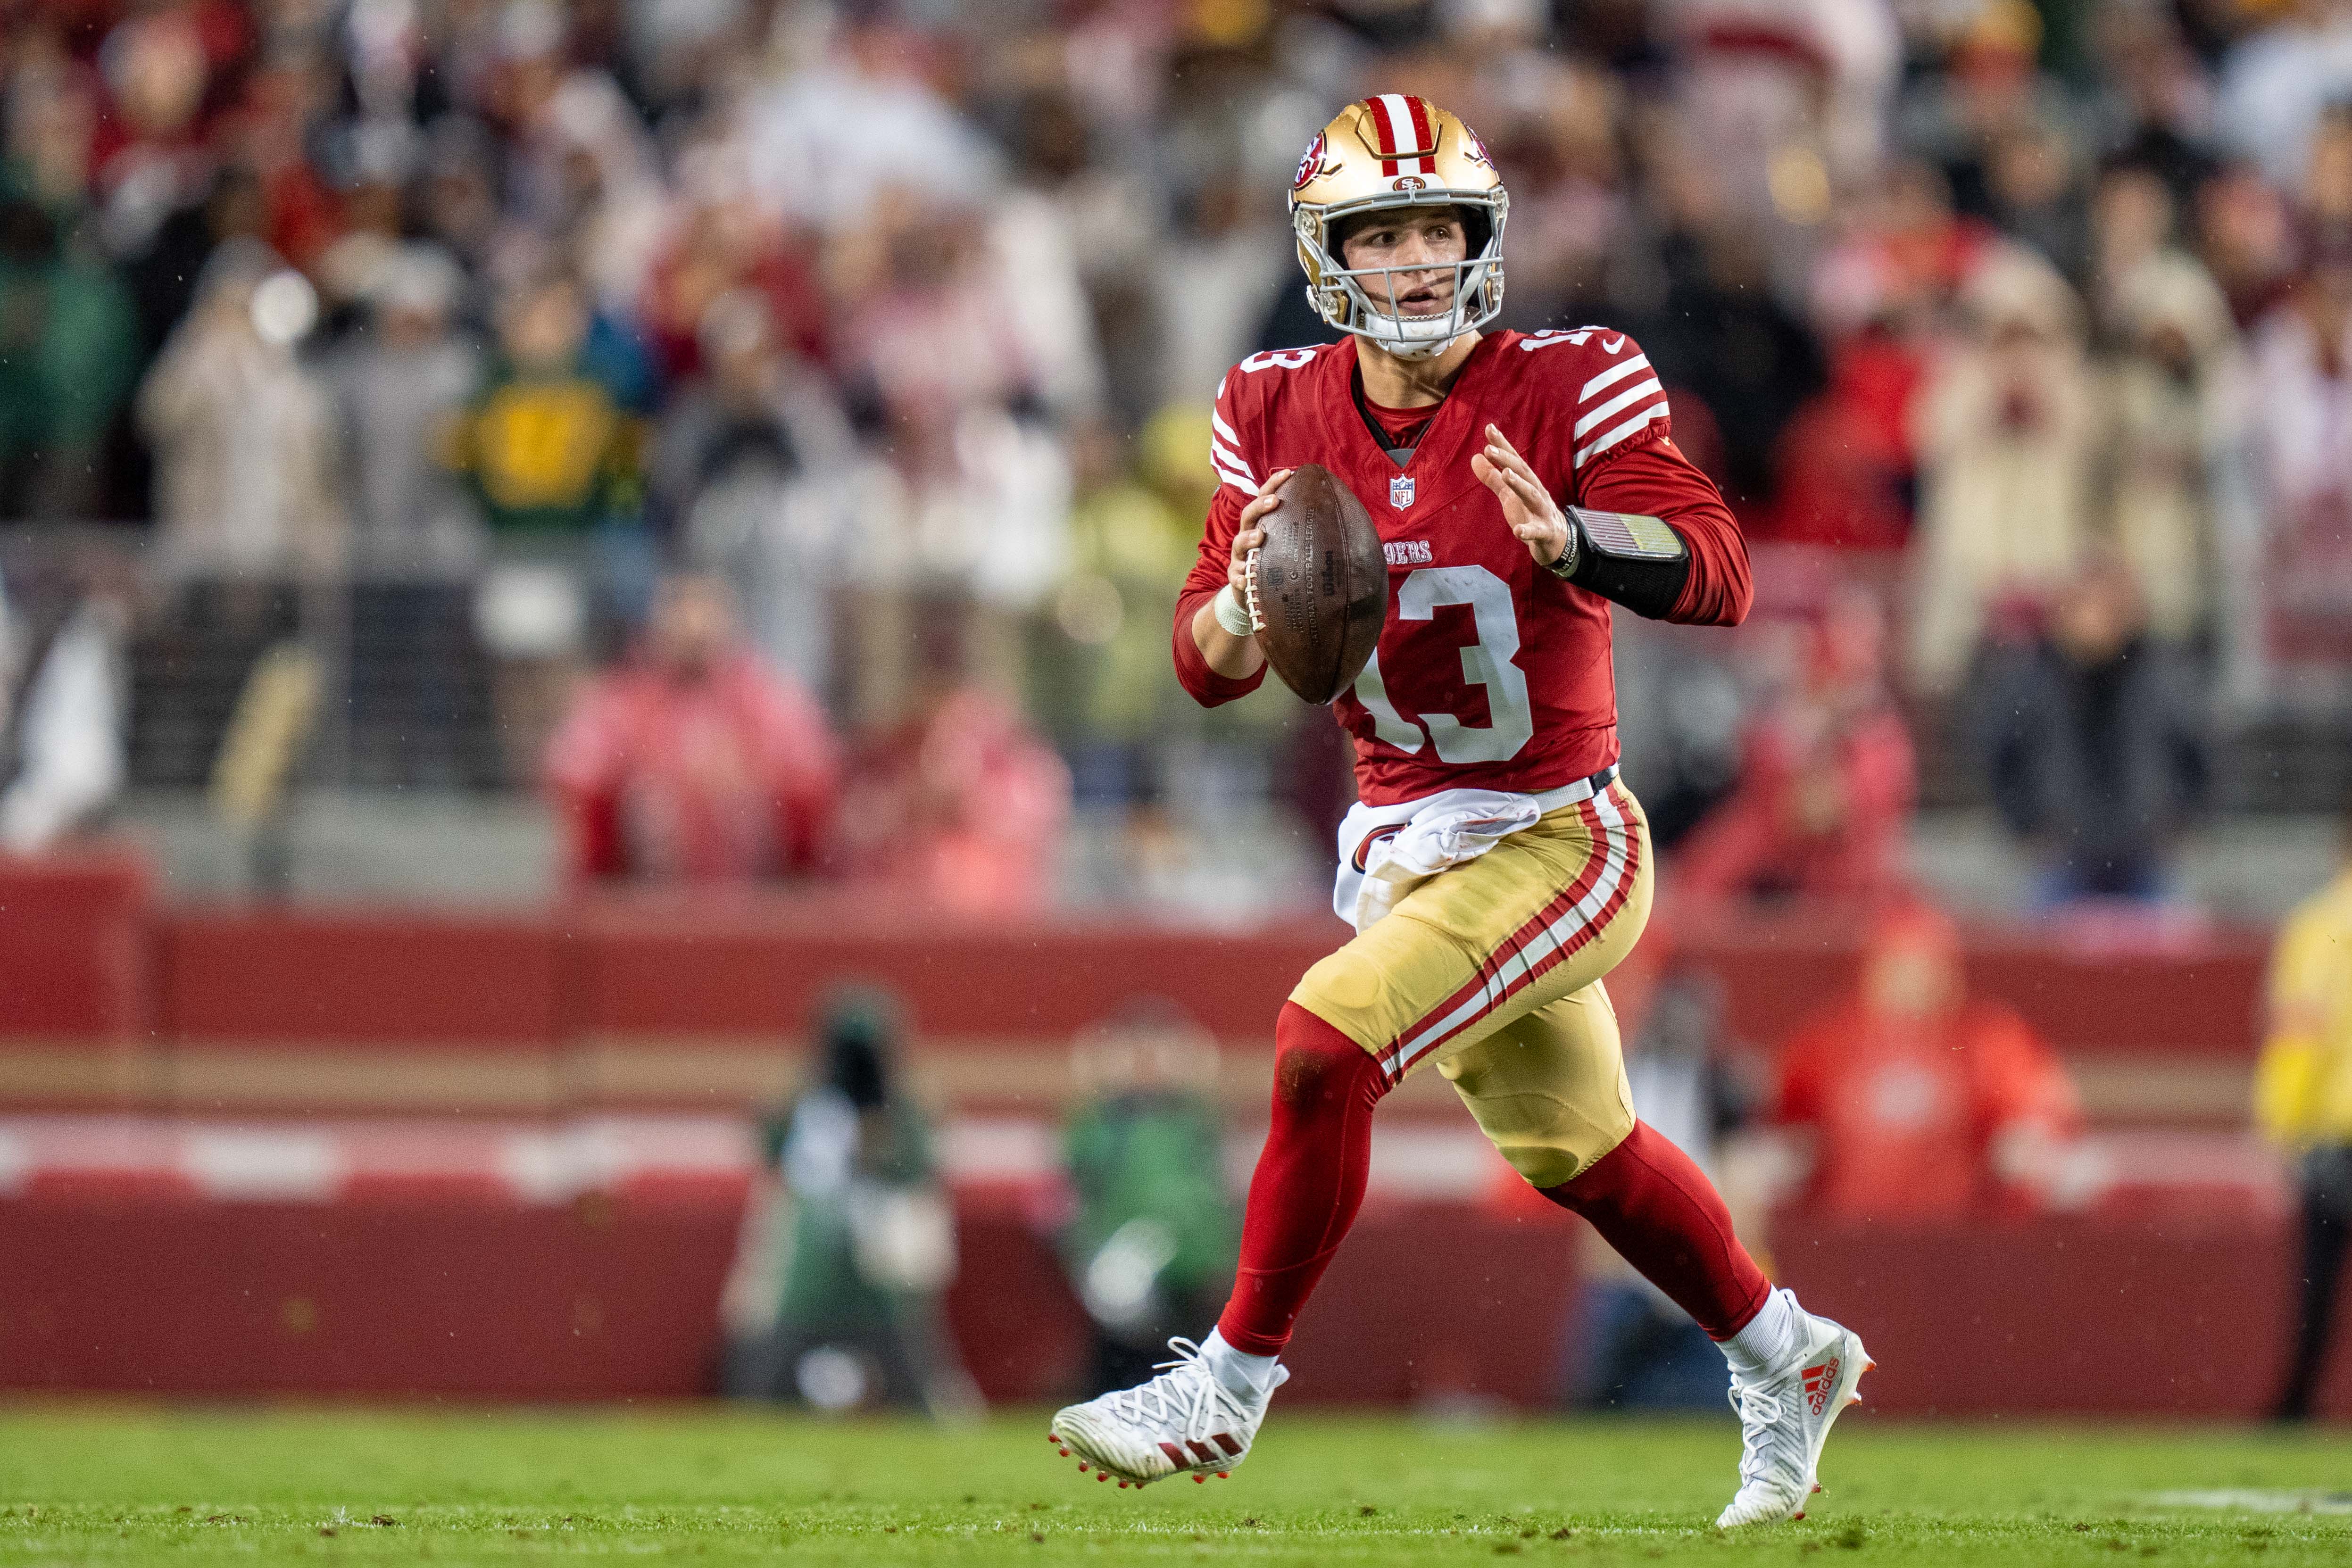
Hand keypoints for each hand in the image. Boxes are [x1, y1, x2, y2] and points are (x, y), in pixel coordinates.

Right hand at [1226, 468, 1295, 599]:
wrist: (1258, 594)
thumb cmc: (1278, 563)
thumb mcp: (1290, 544)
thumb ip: (1305, 530)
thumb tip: (1341, 516)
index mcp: (1261, 524)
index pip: (1265, 498)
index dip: (1273, 484)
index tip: (1288, 473)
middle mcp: (1248, 536)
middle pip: (1248, 515)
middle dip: (1260, 506)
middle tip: (1275, 501)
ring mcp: (1240, 557)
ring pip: (1238, 544)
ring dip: (1247, 538)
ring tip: (1259, 536)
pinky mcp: (1238, 578)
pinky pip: (1236, 576)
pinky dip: (1240, 576)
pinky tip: (1246, 578)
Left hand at [1472, 424, 1569, 566]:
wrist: (1555, 541)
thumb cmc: (1530, 513)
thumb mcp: (1509, 495)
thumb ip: (1493, 478)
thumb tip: (1475, 457)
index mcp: (1527, 482)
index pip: (1514, 460)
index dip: (1502, 445)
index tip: (1489, 429)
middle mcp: (1537, 492)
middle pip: (1523, 473)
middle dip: (1507, 460)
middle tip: (1488, 449)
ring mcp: (1542, 511)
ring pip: (1532, 495)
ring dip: (1519, 484)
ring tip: (1505, 474)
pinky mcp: (1545, 532)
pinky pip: (1537, 531)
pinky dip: (1528, 530)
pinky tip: (1517, 530)